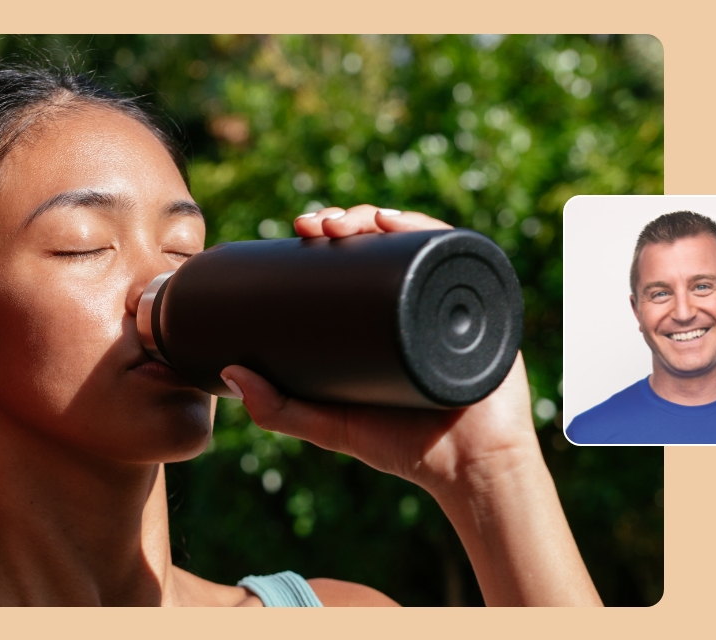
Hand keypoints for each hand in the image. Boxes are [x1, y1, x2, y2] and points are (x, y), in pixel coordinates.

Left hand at [222, 204, 599, 605]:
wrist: (468, 470)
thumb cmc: (404, 447)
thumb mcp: (330, 424)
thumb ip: (278, 409)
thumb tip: (229, 372)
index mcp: (386, 316)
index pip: (359, 260)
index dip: (329, 234)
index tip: (299, 227)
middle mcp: (419, 301)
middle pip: (387, 243)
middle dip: (351, 219)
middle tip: (316, 224)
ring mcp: (452, 302)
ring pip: (419, 243)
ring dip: (386, 217)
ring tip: (354, 221)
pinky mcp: (486, 308)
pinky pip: (466, 261)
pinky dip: (435, 235)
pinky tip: (403, 224)